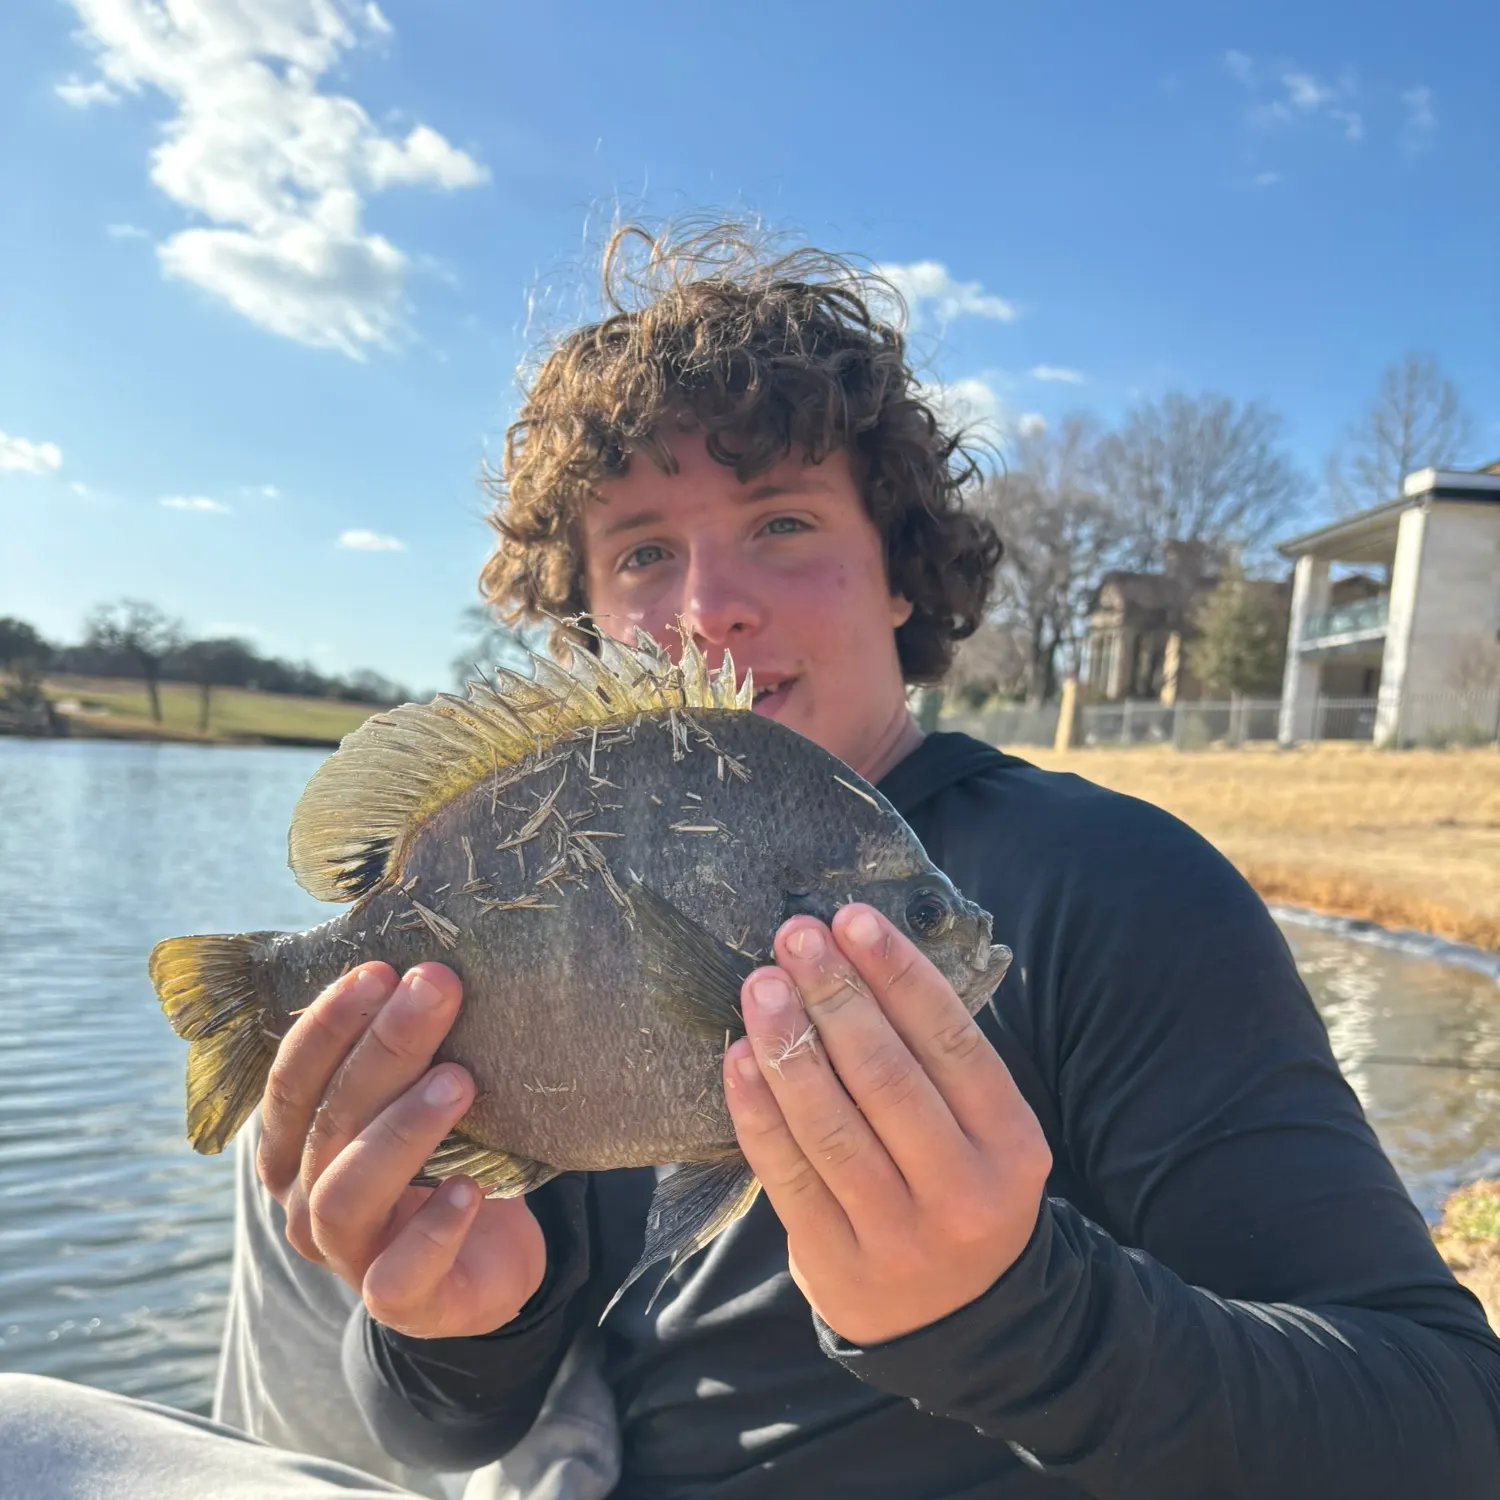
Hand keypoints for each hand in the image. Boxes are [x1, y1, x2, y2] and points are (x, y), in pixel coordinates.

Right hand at [256, 962, 545, 1338]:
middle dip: (383, 1048)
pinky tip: (470, 1187)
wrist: (488, 1262)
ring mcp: (349, 1256)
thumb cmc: (445, 1159)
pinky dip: (434, 1228)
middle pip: (329, 1121)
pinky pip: (398, 1275)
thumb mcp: (417, 1100)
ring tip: (459, 1081)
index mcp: (296, 1146)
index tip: (379, 971)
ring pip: (349, 1194)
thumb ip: (411, 1051)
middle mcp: (306, 1201)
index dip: (329, 1024)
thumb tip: (435, 962)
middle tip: (436, 991)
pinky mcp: (401, 1302)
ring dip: (403, 1131)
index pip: (293, 1080)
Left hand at [723, 905, 1050, 1346]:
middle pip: (888, 1077)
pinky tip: (738, 1059)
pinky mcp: (838, 1262)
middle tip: (794, 937)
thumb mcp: (983, 1132)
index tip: (853, 919)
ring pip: (831, 1124)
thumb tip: (857, 956)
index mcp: (1012, 1143)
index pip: (952, 1042)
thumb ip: (936, 1062)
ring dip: (788, 1044)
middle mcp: (963, 1190)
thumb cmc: (959, 1189)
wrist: (959, 1321)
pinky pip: (787, 1174)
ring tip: (760, 984)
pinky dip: (758, 1112)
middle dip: (835, 995)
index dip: (898, 973)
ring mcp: (899, 1233)